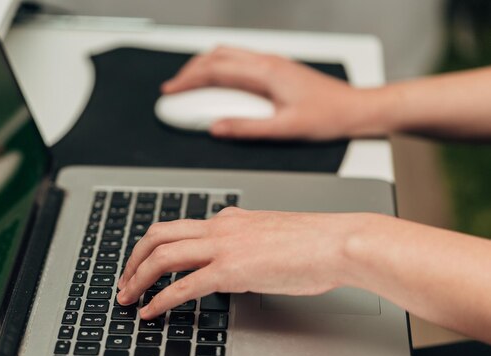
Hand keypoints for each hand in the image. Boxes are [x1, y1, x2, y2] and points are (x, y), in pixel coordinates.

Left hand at [117, 207, 365, 319]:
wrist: (336, 242)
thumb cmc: (313, 242)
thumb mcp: (270, 234)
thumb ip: (245, 241)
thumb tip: (233, 257)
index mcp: (228, 220)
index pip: (179, 227)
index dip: (154, 246)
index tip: (144, 262)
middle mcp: (220, 228)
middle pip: (158, 235)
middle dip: (133, 258)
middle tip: (124, 280)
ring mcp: (223, 248)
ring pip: (163, 256)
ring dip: (138, 277)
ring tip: (128, 297)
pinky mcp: (231, 271)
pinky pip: (183, 286)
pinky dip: (160, 299)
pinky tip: (152, 311)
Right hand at [161, 46, 375, 140]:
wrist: (355, 109)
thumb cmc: (328, 117)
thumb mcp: (285, 129)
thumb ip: (247, 128)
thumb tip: (217, 128)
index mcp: (266, 73)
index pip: (216, 69)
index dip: (188, 80)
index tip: (171, 92)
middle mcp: (267, 62)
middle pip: (217, 56)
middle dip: (190, 71)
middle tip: (174, 89)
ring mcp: (272, 63)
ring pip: (228, 55)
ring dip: (204, 67)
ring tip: (190, 85)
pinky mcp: (276, 69)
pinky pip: (240, 61)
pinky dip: (220, 69)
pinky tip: (217, 85)